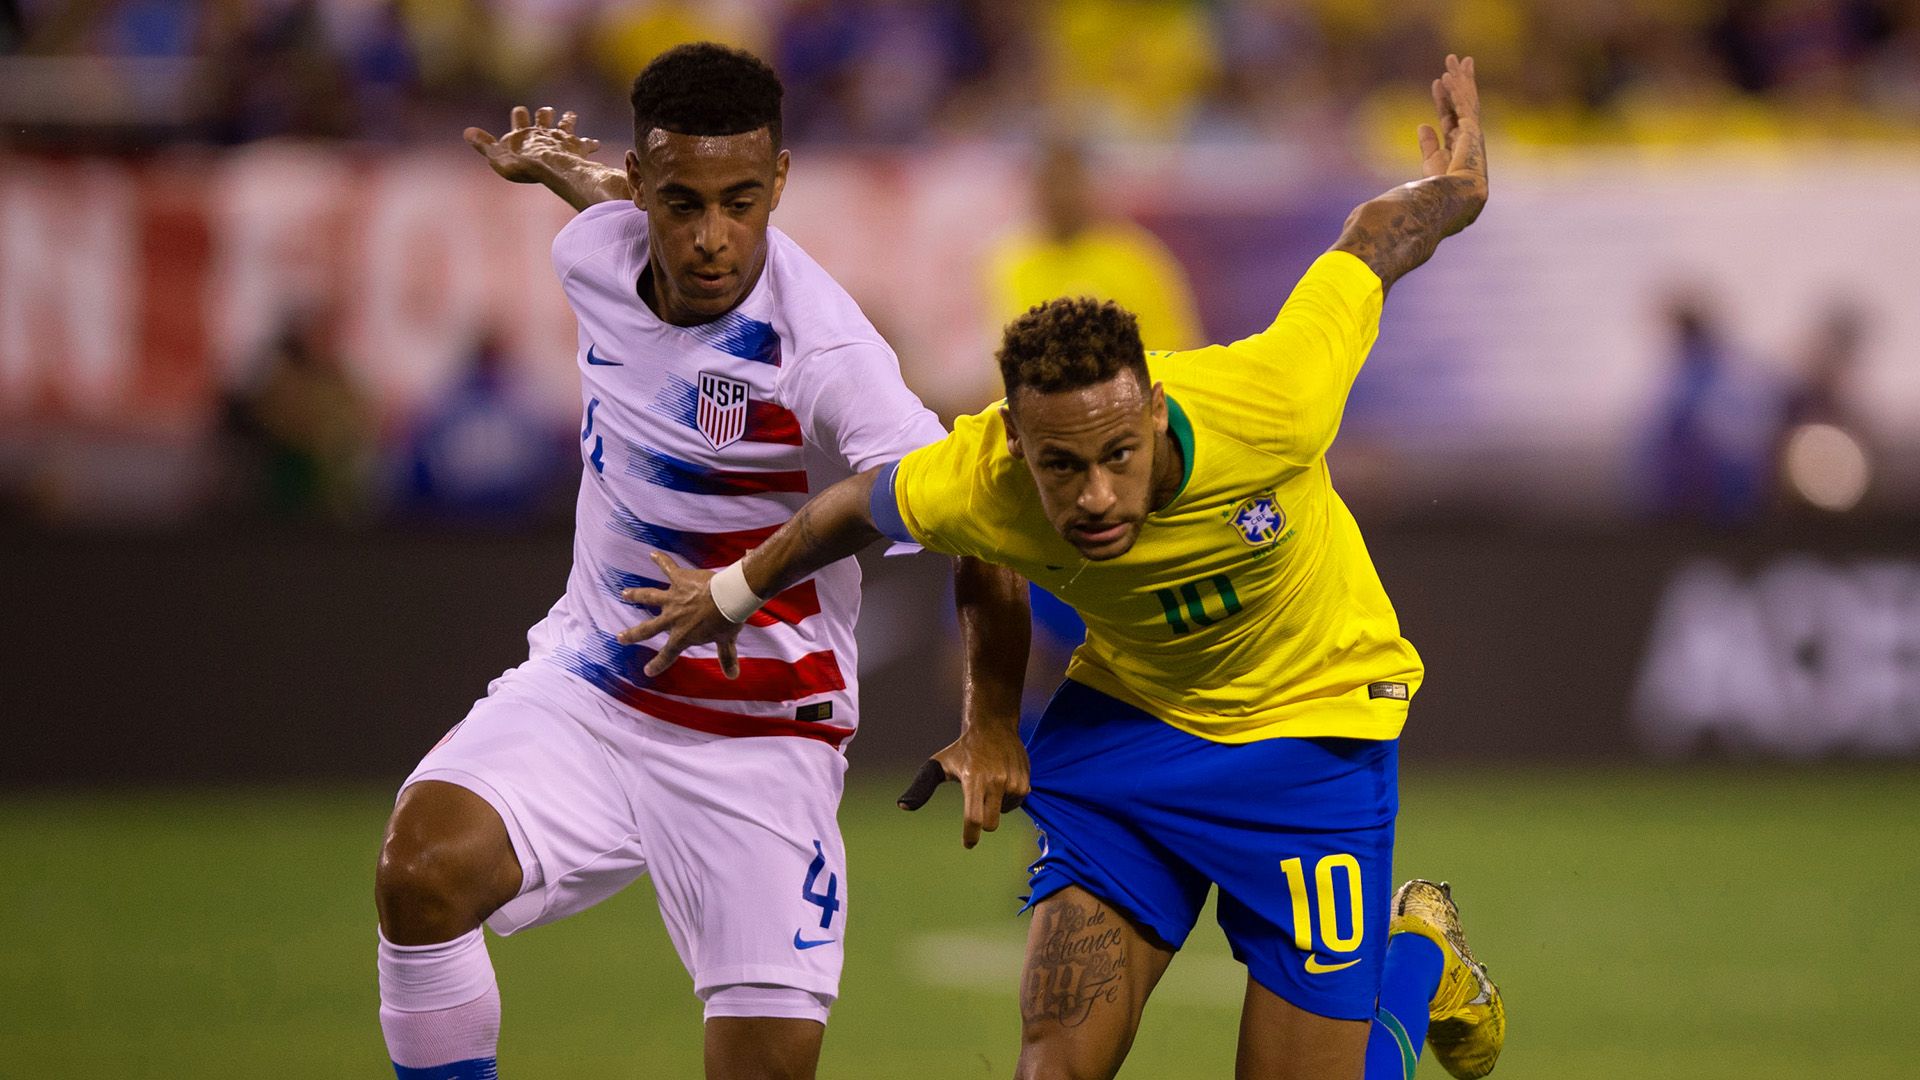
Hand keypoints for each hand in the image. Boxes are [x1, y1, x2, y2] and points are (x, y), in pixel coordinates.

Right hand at [464, 105, 601, 184]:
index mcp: (524, 132)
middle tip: (547, 110)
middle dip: (544, 114)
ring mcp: (562, 138)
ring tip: (571, 115)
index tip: (520, 111)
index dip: (520, 116)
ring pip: (566, 124)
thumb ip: (483, 145)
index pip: (519, 118)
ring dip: (568, 120)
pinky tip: (597, 144)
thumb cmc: (522, 165)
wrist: (549, 165)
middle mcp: (543, 131)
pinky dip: (590, 144)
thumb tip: (466, 131)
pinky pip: (586, 144)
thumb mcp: (496, 156)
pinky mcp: (577, 147)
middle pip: (544, 117)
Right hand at [617, 552, 741, 677]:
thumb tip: (733, 676)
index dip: (658, 664)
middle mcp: (672, 618)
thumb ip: (727, 657)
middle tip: (620, 637)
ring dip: (636, 595)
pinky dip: (661, 560)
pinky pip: (668, 567)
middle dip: (633, 634)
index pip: (668, 654)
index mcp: (683, 636)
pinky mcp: (680, 579)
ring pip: (649, 597)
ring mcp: (673, 598)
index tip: (648, 671)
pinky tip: (653, 554)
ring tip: (624, 593)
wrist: (729, 598)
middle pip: (647, 628)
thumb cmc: (728, 620)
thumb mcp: (726, 641)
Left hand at [896, 725, 1030, 848]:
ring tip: (990, 783)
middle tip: (977, 807)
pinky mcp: (1025, 781)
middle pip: (991, 823)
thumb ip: (921, 787)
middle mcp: (995, 780)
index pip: (974, 817)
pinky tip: (1002, 781)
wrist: (993, 726)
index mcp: (973, 779)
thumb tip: (902, 806)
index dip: (970, 835)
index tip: (968, 844)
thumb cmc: (962, 751)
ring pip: (1004, 812)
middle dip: (983, 822)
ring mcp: (1012, 781)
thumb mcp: (937, 765)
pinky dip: (1008, 799)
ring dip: (996, 806)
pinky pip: (1017, 804)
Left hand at [1417, 54, 1483, 183]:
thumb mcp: (1432, 161)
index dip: (1444, 97)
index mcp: (1458, 144)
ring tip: (1452, 58)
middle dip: (1459, 79)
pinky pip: (1463, 104)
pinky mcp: (1471, 130)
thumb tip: (1423, 125)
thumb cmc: (1444, 185)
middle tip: (1456, 59)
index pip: (1450, 114)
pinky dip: (1456, 90)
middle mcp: (1468, 135)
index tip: (1438, 81)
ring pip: (1466, 98)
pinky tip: (1447, 76)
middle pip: (1463, 100)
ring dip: (1459, 77)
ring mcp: (1472, 131)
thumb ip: (1429, 143)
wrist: (1456, 195)